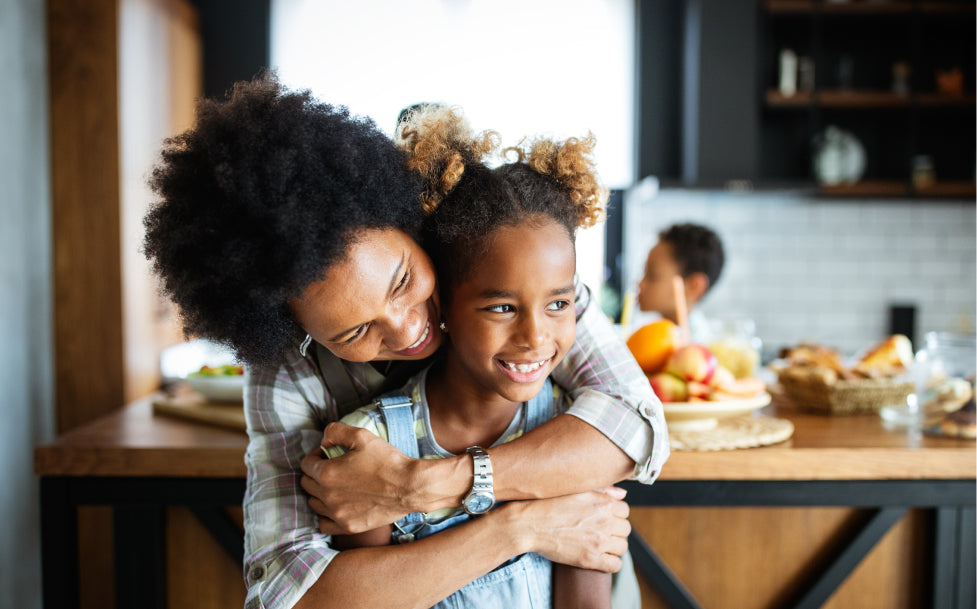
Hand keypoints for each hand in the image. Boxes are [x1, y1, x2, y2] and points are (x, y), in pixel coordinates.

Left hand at [300, 422, 415, 534]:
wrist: (410, 487)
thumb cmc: (387, 460)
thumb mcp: (362, 435)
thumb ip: (335, 432)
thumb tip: (323, 441)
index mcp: (327, 473)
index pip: (306, 464)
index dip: (316, 456)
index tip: (328, 454)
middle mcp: (328, 496)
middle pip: (306, 484)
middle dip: (315, 473)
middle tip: (332, 468)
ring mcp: (337, 514)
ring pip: (313, 503)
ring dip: (319, 493)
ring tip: (335, 485)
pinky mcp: (348, 527)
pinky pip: (323, 524)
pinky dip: (325, 514)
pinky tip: (336, 506)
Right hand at [505, 487, 630, 572]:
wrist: (527, 524)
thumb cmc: (548, 504)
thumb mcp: (576, 490)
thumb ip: (603, 490)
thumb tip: (623, 494)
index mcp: (603, 502)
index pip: (625, 510)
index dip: (614, 514)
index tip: (604, 518)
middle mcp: (605, 521)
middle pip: (626, 529)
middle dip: (615, 530)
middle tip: (599, 532)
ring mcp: (599, 541)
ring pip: (622, 547)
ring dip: (613, 546)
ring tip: (598, 544)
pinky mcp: (591, 559)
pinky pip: (615, 565)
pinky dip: (610, 562)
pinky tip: (598, 557)